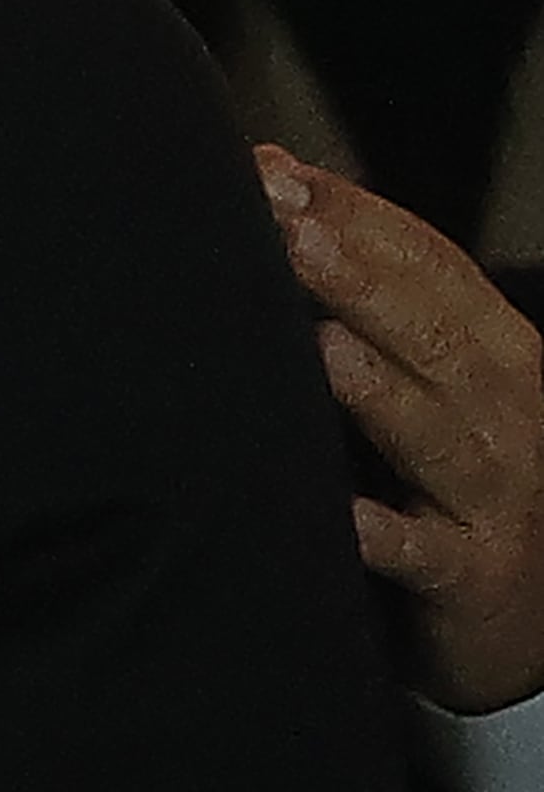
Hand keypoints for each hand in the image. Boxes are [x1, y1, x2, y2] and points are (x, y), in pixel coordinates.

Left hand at [260, 144, 543, 710]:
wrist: (530, 617)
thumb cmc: (458, 473)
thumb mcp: (437, 374)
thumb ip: (371, 286)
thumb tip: (274, 174)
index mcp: (500, 351)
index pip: (432, 265)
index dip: (358, 216)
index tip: (275, 175)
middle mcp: (511, 414)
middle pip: (435, 337)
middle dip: (363, 283)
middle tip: (291, 233)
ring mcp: (497, 498)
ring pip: (437, 437)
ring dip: (380, 393)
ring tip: (322, 347)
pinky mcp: (471, 576)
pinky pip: (427, 554)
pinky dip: (388, 536)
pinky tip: (347, 520)